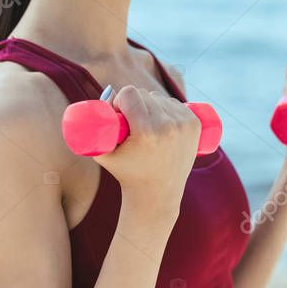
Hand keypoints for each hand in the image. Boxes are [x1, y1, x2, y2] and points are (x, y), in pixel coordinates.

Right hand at [92, 85, 200, 216]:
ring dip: (151, 106)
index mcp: (147, 131)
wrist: (158, 194)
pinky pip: (176, 103)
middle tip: (131, 121)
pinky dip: (167, 108)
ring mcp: (184, 126)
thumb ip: (92, 127)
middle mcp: (168, 127)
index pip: (130, 93)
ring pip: (160, 98)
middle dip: (135, 103)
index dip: (121, 100)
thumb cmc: (125, 172)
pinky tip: (163, 122)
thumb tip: (101, 97)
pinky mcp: (194, 125)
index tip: (120, 113)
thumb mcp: (102, 153)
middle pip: (145, 94)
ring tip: (146, 125)